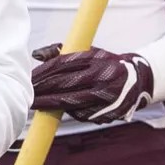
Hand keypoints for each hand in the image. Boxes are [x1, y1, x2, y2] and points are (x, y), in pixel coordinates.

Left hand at [30, 43, 155, 122]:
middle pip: (66, 85)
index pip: (64, 65)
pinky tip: (56, 109)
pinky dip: (68, 111)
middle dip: (43, 91)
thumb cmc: (104, 63)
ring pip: (72, 102)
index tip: (30, 80)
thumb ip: (60, 50)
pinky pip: (82, 113)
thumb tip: (36, 55)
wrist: (136, 81)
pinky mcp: (109, 112)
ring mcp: (106, 96)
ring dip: (51, 104)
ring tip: (36, 103)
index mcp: (96, 59)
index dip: (44, 73)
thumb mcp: (88, 52)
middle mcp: (103, 77)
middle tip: (28, 95)